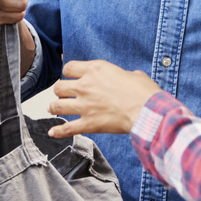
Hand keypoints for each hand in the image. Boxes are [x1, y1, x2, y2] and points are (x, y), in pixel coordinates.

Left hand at [47, 60, 161, 137]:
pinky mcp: (88, 124)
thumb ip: (121, 76)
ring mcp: (84, 105)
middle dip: (60, 91)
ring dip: (54, 107)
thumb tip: (126, 80)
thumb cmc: (143, 92)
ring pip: (57, 105)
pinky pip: (67, 128)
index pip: (69, 67)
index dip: (68, 73)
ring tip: (53, 109)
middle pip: (59, 86)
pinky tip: (53, 132)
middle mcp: (85, 86)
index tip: (69, 77)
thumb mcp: (133, 74)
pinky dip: (58, 131)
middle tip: (64, 94)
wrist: (147, 110)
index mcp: (95, 69)